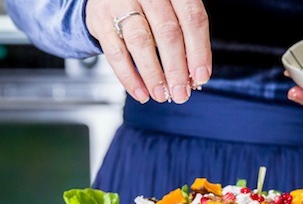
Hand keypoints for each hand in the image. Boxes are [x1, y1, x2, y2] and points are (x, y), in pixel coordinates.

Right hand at [85, 0, 211, 103]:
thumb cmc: (149, 6)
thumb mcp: (171, 11)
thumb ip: (184, 37)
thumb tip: (194, 76)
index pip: (192, 18)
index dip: (199, 50)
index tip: (201, 76)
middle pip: (167, 32)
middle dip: (176, 68)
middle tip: (181, 93)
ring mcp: (121, 3)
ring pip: (141, 42)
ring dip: (153, 74)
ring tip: (161, 95)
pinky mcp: (100, 20)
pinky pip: (116, 52)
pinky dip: (129, 77)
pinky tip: (141, 93)